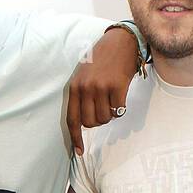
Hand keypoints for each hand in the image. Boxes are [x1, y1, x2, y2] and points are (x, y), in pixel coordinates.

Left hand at [67, 27, 140, 154]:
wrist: (120, 41)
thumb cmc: (102, 60)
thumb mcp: (84, 75)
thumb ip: (81, 96)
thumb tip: (85, 122)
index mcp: (75, 87)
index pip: (72, 119)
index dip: (75, 138)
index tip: (79, 151)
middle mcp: (86, 88)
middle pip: (90, 123)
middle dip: (98, 121)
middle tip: (104, 109)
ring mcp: (101, 87)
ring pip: (104, 119)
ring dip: (110, 115)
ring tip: (111, 100)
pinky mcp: (116, 87)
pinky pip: (118, 111)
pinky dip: (120, 109)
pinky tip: (120, 96)